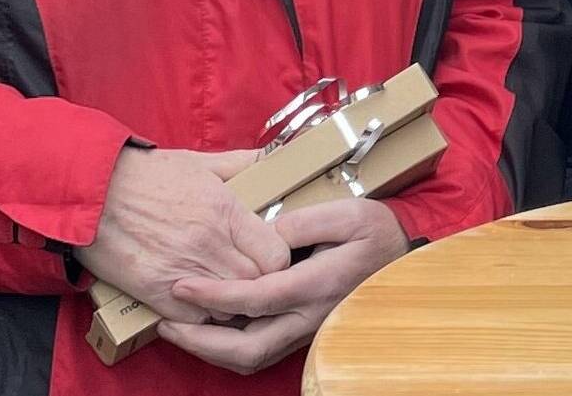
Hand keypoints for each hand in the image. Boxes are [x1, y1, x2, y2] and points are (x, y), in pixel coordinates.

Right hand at [73, 147, 290, 324]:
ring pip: (228, 305)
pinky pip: (193, 319)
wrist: (92, 190)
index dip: (278, 260)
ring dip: (231, 301)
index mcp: (225, 210)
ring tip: (225, 289)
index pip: (276, 254)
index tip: (268, 255)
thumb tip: (269, 158)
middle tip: (250, 276)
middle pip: (257, 282)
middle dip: (259, 282)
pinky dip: (200, 316)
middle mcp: (209, 243)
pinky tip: (197, 301)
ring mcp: (182, 270)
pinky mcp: (154, 290)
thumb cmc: (145, 174)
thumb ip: (239, 164)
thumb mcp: (198, 162)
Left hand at [157, 198, 411, 374]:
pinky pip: (260, 352)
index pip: (254, 299)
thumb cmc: (376, 233)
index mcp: (316, 285)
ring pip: (251, 358)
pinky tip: (210, 329)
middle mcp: (308, 318)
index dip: (213, 296)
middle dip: (200, 341)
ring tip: (179, 328)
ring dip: (210, 350)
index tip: (180, 285)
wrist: (404, 263)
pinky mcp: (304, 334)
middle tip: (166, 323)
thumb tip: (263, 234)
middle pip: (246, 348)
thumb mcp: (346, 213)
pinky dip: (228, 348)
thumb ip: (302, 222)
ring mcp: (307, 332)